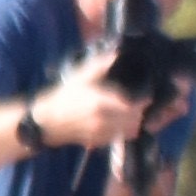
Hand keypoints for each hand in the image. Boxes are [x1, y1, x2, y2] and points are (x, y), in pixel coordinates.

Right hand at [35, 69, 157, 150]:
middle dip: (140, 112)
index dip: (142, 102)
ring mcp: (101, 133)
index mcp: (100, 102)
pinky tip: (122, 123)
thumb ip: (101, 65)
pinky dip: (125, 131)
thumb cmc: (67, 95)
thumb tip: (116, 53)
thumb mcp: (82, 76)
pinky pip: (120, 137)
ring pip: (129, 130)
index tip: (146, 97)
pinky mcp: (99, 141)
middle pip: (134, 119)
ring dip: (135, 123)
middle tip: (141, 105)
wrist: (49, 119)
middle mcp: (102, 120)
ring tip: (134, 114)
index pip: (131, 106)